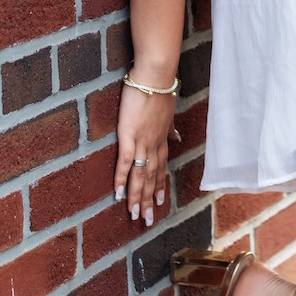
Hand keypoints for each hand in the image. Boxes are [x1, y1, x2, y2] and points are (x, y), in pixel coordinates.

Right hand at [114, 82, 180, 225]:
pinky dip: (121, 178)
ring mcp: (142, 141)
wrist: (155, 75)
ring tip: (135, 215)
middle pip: (152, 176)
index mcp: (162, 139)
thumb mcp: (168, 113)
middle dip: (150, 199)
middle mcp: (154, 144)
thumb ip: (170, 129)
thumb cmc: (160, 90)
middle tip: (148, 219)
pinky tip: (118, 193)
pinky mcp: (129, 135)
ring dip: (138, 196)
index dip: (159, 185)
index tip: (159, 201)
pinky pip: (126, 161)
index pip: (161, 167)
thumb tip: (177, 138)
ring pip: (140, 175)